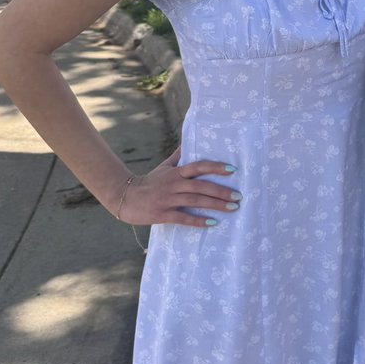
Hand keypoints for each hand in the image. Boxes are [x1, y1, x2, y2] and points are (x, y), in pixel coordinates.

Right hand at [112, 147, 240, 227]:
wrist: (125, 197)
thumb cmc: (149, 182)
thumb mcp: (164, 167)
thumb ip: (179, 156)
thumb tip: (190, 139)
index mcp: (176, 172)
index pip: (198, 166)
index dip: (215, 167)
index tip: (232, 170)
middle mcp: (173, 184)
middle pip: (201, 186)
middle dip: (221, 191)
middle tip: (238, 196)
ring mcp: (168, 199)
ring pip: (195, 201)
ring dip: (215, 205)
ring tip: (232, 208)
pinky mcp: (162, 214)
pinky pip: (184, 217)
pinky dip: (198, 220)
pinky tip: (213, 223)